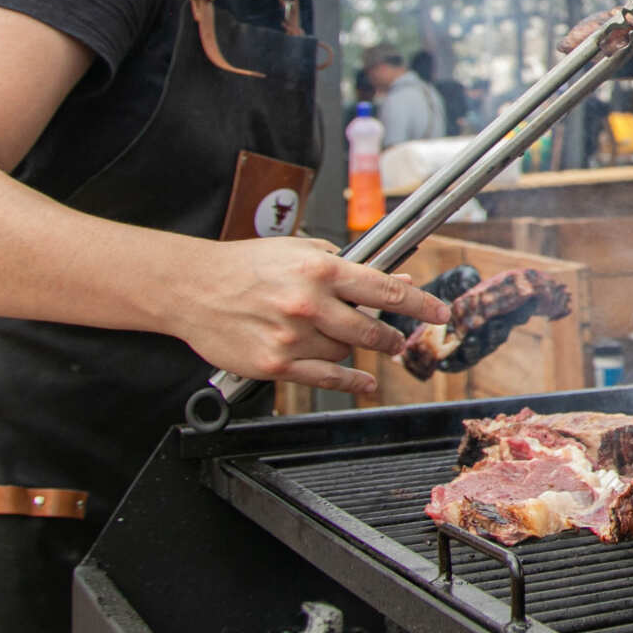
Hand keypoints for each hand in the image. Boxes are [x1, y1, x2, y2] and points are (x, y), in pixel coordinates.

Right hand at [171, 237, 447, 394]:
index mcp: (320, 269)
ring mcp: (292, 337)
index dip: (420, 304)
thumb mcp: (299, 249)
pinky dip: (351, 382)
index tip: (440, 312)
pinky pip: (327, 379)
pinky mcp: (276, 365)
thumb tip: (390, 277)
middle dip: (392, 336)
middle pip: (372, 328)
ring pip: (347, 353)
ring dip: (350, 348)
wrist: (192, 288)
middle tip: (400, 338)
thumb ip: (345, 265)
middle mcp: (309, 303)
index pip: (385, 289)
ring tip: (332, 336)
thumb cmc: (245, 265)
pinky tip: (363, 381)